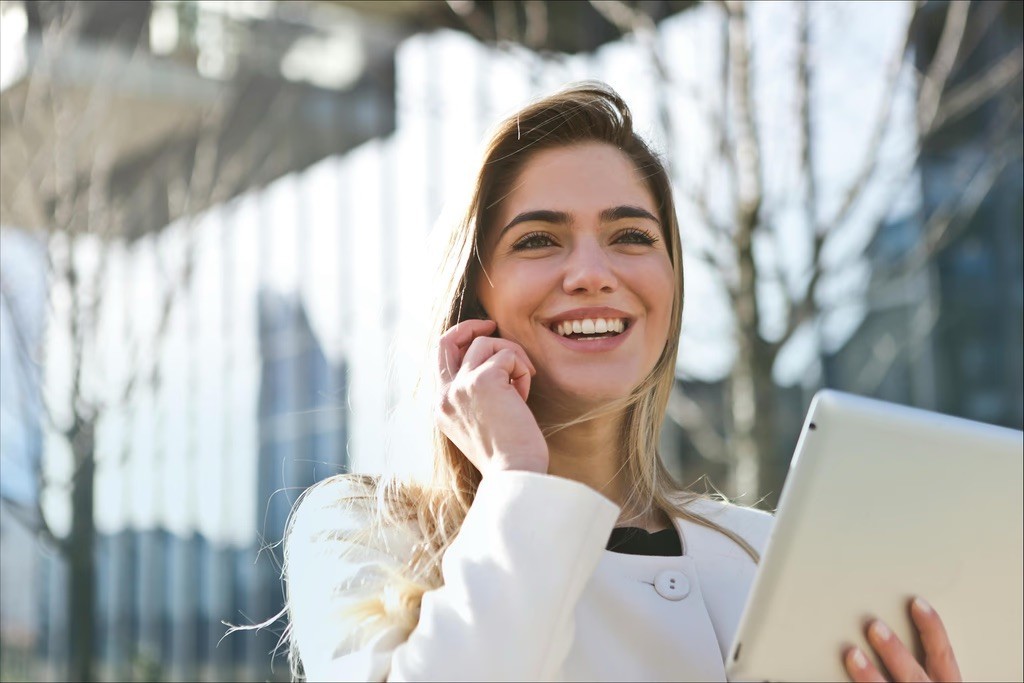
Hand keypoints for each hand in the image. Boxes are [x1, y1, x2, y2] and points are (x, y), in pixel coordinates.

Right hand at [435, 319, 547, 475]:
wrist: (514, 474)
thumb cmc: (508, 455)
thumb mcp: (480, 423)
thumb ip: (475, 396)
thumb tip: (493, 365)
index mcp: (441, 408)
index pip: (441, 359)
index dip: (461, 341)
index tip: (483, 337)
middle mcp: (444, 395)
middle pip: (447, 340)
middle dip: (471, 326)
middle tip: (493, 325)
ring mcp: (460, 386)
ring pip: (486, 344)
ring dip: (512, 357)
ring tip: (522, 384)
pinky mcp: (483, 380)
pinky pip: (508, 355)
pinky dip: (522, 369)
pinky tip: (524, 396)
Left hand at [844, 597, 961, 681]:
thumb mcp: (937, 679)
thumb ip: (928, 663)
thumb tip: (898, 631)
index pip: (943, 654)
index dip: (931, 627)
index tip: (916, 603)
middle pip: (913, 672)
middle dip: (894, 650)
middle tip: (875, 626)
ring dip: (870, 673)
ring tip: (853, 654)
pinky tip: (843, 675)